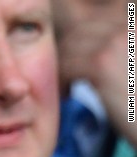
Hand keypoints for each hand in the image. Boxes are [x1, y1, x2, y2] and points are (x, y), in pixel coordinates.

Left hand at [58, 15, 136, 144]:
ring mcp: (115, 43)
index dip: (79, 46)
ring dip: (61, 69)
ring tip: (64, 90)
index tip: (75, 68)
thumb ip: (118, 56)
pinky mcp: (102, 64)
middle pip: (79, 32)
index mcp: (135, 29)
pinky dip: (61, 83)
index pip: (95, 25)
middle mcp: (128, 29)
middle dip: (66, 55)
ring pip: (68, 48)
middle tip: (64, 78)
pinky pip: (66, 66)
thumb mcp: (133, 71)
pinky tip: (66, 97)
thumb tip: (90, 55)